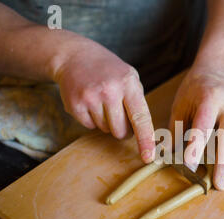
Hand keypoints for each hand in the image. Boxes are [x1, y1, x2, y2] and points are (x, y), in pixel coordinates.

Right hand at [54, 42, 154, 162]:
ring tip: (102, 101)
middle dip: (122, 129)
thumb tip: (145, 137)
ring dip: (106, 122)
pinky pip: (89, 126)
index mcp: (129, 83)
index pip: (140, 117)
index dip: (145, 140)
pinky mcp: (74, 104)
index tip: (148, 157)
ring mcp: (90, 97)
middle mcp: (110, 90)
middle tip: (118, 113)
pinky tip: (89, 101)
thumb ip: (138, 104)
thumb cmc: (109, 71)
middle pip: (121, 131)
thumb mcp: (129, 78)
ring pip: (105, 130)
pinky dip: (91, 119)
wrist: (74, 55)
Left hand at [169, 66, 223, 189]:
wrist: (218, 70)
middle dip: (223, 162)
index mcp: (209, 97)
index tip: (190, 167)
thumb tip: (165, 157)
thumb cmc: (195, 91)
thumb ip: (175, 131)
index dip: (196, 147)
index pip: (203, 125)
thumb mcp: (180, 105)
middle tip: (219, 184)